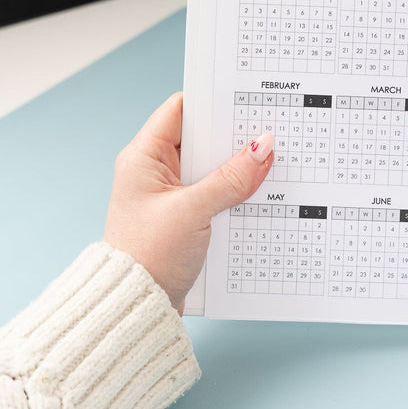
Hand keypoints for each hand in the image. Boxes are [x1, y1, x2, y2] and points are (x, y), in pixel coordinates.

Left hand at [103, 92, 272, 313]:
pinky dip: (235, 187)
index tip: (246, 97)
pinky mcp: (184, 214)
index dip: (212, 101)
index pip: (181, 109)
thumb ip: (231, 177)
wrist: (134, 310)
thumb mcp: (193, 211)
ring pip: (212, 164)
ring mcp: (171, 193)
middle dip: (233, 135)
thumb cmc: (148, 257)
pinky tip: (259, 189)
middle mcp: (156, 169)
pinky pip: (215, 189)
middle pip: (202, 136)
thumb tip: (264, 146)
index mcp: (144, 157)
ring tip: (270, 158)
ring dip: (238, 164)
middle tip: (269, 127)